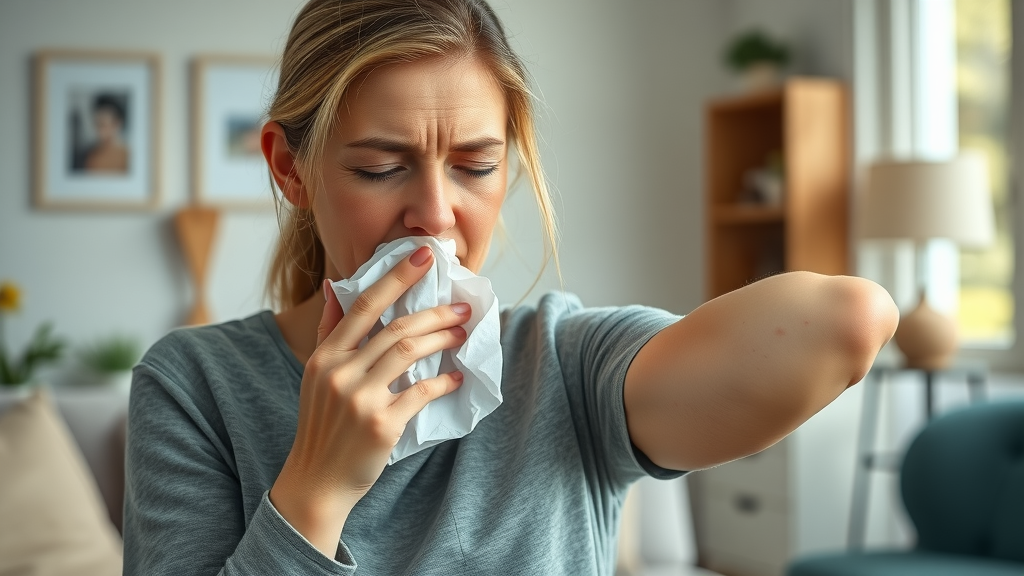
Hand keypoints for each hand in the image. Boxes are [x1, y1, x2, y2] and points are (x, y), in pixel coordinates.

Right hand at [269, 245, 468, 556]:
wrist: (316, 481)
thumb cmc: (323, 426)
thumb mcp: (316, 375)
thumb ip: (330, 331)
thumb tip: (337, 287)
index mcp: (325, 356)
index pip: (363, 305)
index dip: (396, 277)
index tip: (424, 255)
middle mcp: (339, 372)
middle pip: (395, 328)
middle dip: (434, 313)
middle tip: (461, 308)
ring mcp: (359, 398)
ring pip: (409, 353)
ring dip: (442, 339)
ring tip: (462, 334)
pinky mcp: (381, 424)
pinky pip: (421, 392)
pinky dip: (443, 381)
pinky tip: (456, 376)